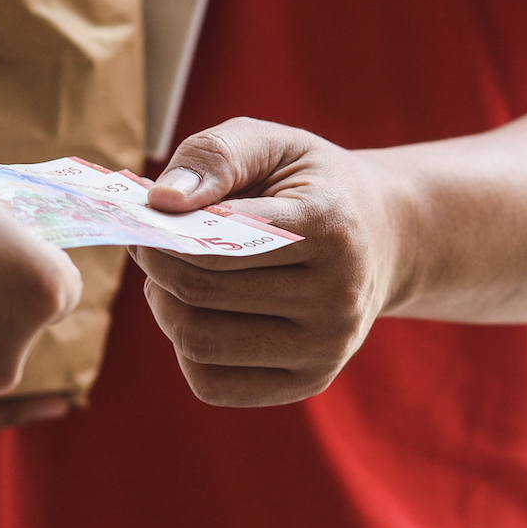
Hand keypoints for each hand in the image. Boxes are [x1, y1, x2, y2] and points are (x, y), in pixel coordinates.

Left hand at [136, 118, 410, 406]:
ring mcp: (328, 348)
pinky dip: (186, 349)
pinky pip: (213, 384)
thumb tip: (161, 200)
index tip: (144, 215)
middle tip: (149, 242)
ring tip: (174, 276)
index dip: (164, 231)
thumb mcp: (272, 143)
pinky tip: (201, 313)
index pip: (220, 243)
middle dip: (157, 265)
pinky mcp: (310, 382)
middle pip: (200, 294)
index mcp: (331, 227)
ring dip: (165, 306)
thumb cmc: (311, 184)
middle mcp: (338, 296)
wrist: (382, 238)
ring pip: (199, 343)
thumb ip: (215, 156)